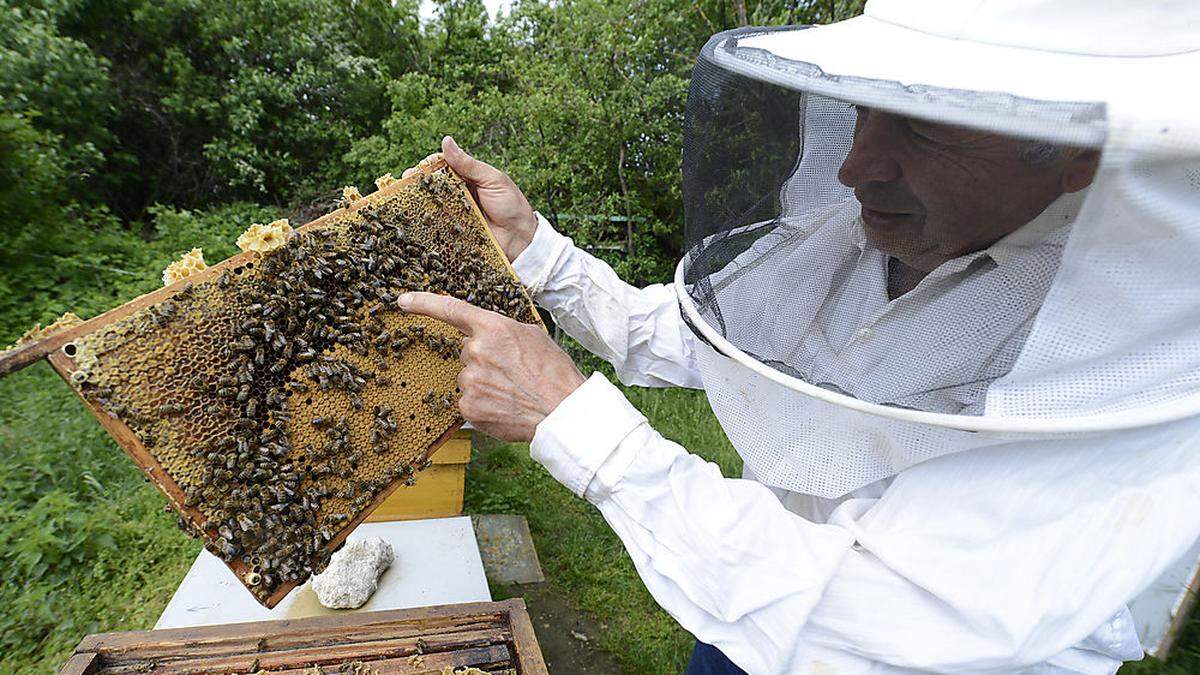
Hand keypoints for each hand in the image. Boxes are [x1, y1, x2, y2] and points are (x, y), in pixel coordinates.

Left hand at [398, 291, 585, 441]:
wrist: (562, 412)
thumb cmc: (554, 373)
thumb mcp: (533, 336)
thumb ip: (503, 330)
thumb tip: (488, 334)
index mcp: (493, 328)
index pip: (451, 309)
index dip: (423, 303)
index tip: (403, 301)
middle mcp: (476, 351)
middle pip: (466, 350)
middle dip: (483, 358)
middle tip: (511, 371)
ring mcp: (470, 381)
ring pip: (467, 377)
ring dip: (483, 382)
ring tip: (512, 390)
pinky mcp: (468, 407)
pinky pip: (467, 400)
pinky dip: (482, 403)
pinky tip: (504, 405)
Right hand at [403, 137, 537, 260]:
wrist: (521, 239)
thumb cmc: (511, 205)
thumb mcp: (492, 180)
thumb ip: (468, 164)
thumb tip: (446, 141)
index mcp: (468, 177)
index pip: (442, 166)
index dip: (428, 165)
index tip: (419, 168)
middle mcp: (459, 193)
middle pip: (432, 184)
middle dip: (417, 182)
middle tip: (406, 182)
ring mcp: (455, 212)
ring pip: (431, 204)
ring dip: (416, 200)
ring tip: (404, 198)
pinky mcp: (455, 231)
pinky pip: (437, 225)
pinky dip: (425, 221)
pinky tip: (413, 218)